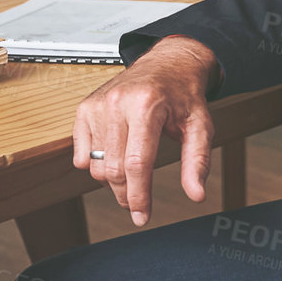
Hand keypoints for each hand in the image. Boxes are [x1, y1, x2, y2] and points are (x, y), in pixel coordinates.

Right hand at [73, 36, 219, 225]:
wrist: (167, 63)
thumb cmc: (183, 94)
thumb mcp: (200, 125)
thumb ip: (197, 161)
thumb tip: (197, 194)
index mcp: (147, 105)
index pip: (137, 164)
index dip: (139, 196)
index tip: (142, 217)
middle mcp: (118, 103)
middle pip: (114, 169)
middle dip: (126, 194)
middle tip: (137, 203)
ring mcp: (98, 105)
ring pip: (95, 165)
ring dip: (111, 181)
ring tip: (131, 174)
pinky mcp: (85, 108)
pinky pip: (81, 153)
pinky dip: (94, 165)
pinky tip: (113, 159)